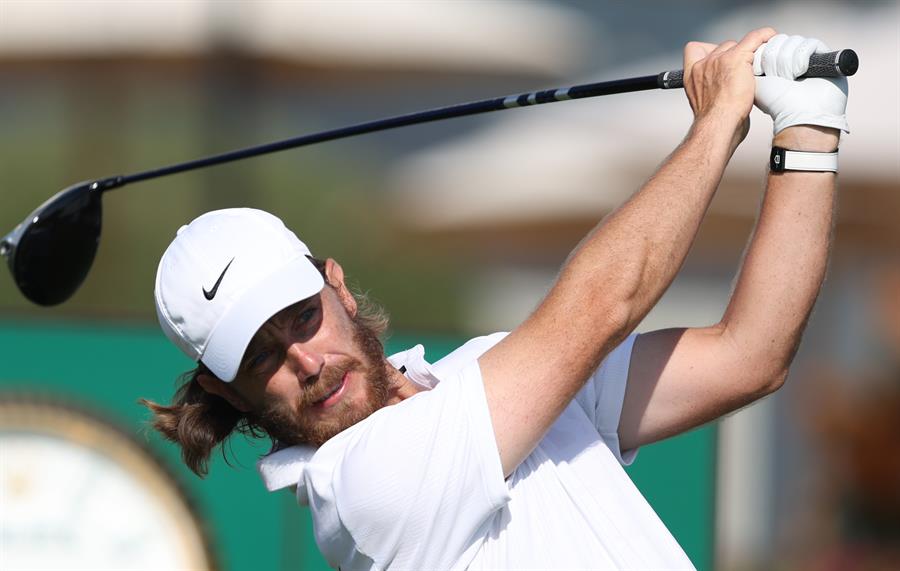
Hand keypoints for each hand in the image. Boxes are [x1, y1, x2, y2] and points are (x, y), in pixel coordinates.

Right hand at [683, 27, 776, 149]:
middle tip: (745, 71)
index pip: (694, 50)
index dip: (709, 51)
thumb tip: (726, 96)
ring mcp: (719, 60)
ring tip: (758, 65)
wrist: (718, 126)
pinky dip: (764, 36)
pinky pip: (754, 38)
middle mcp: (703, 64)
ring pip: (738, 45)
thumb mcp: (704, 106)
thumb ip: (711, 93)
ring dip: (749, 52)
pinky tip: (771, 39)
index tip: (721, 61)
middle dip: (734, 56)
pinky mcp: (736, 58)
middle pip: (722, 47)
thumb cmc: (715, 123)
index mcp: (692, 75)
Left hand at [754, 34, 848, 136]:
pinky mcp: (825, 56)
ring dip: (788, 62)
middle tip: (779, 79)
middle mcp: (793, 58)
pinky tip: (802, 73)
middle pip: (780, 40)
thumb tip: (758, 42)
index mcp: (777, 63)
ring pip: (794, 41)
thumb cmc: (777, 102)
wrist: (800, 114)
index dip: (766, 56)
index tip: (764, 73)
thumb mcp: (757, 81)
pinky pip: (810, 43)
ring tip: (792, 79)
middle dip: (776, 60)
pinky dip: (802, 58)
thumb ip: (754, 60)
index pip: (769, 42)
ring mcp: (810, 56)